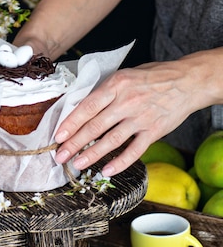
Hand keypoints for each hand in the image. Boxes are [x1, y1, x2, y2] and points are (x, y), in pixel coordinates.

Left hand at [54, 60, 197, 175]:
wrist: (188, 81)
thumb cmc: (152, 77)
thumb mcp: (124, 76)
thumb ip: (104, 92)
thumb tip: (79, 110)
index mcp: (116, 85)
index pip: (87, 107)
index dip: (71, 123)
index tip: (58, 136)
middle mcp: (127, 102)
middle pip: (95, 126)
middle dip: (74, 143)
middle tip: (60, 156)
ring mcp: (141, 118)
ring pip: (111, 140)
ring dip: (92, 154)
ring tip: (78, 164)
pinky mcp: (155, 131)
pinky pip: (135, 150)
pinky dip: (120, 162)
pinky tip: (107, 171)